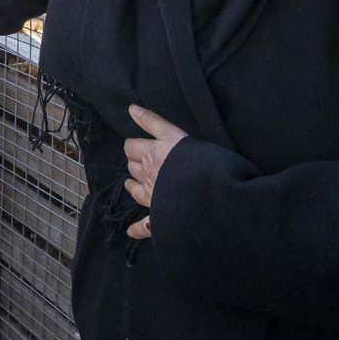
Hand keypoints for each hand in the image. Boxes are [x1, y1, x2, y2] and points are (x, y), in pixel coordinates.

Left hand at [123, 105, 187, 239]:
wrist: (207, 192)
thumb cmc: (198, 160)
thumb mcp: (176, 134)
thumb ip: (153, 122)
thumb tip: (130, 108)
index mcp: (153, 154)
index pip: (133, 146)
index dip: (133, 145)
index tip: (134, 144)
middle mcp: (150, 174)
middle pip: (132, 166)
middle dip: (134, 163)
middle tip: (140, 163)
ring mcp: (153, 196)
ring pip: (135, 190)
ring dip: (133, 186)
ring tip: (133, 185)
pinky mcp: (160, 216)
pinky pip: (145, 225)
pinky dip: (138, 228)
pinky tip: (132, 231)